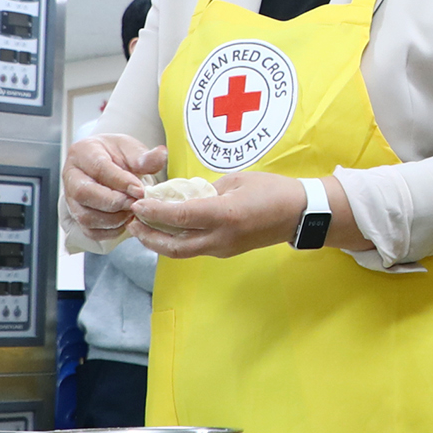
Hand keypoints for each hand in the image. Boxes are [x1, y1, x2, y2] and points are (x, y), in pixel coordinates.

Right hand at [64, 134, 168, 238]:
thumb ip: (145, 156)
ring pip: (85, 216)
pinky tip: (126, 222)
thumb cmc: (118, 155)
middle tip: (136, 204)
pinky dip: (110, 231)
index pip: (98, 168)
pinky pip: (89, 230)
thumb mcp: (132, 149)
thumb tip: (160, 155)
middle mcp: (71, 176)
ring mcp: (70, 198)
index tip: (139, 190)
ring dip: (113, 219)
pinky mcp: (77, 216)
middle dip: (114, 202)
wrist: (110, 164)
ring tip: (133, 212)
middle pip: (84, 194)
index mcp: (82, 152)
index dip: (120, 181)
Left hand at [128, 172, 305, 258]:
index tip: (137, 204)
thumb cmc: (273, 190)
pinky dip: (176, 241)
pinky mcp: (226, 252)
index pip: (180, 216)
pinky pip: (194, 249)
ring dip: (159, 242)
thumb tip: (185, 194)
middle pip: (173, 246)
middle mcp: (221, 237)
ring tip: (144, 228)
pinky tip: (169, 229)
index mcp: (225, 215)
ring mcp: (224, 248)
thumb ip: (208, 189)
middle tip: (131, 223)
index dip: (154, 212)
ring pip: (181, 251)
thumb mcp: (239, 180)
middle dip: (148, 236)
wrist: (300, 214)